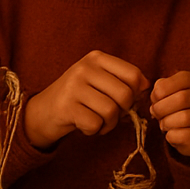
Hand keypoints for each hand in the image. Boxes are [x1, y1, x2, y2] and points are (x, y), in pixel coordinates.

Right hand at [22, 50, 148, 149]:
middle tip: (111, 115)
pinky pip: (95, 124)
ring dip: (109, 124)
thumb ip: (122, 82)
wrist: (42, 112)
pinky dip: (94, 130)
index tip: (126, 102)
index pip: (133, 74)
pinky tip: (86, 126)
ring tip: (98, 121)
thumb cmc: (79, 98)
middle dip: (123, 112)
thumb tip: (147, 89)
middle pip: (125, 94)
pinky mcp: (66, 107)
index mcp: (97, 58)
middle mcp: (84, 68)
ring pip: (111, 111)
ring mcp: (73, 86)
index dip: (136, 94)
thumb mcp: (99, 81)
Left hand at [150, 72, 189, 158]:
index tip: (155, 99)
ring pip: (185, 117)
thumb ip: (160, 89)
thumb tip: (156, 95)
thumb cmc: (173, 111)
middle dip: (161, 108)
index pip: (184, 78)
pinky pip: (185, 135)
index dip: (164, 89)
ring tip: (164, 125)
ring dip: (166, 123)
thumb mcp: (165, 95)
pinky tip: (171, 135)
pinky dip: (171, 136)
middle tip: (156, 114)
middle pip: (183, 98)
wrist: (186, 137)